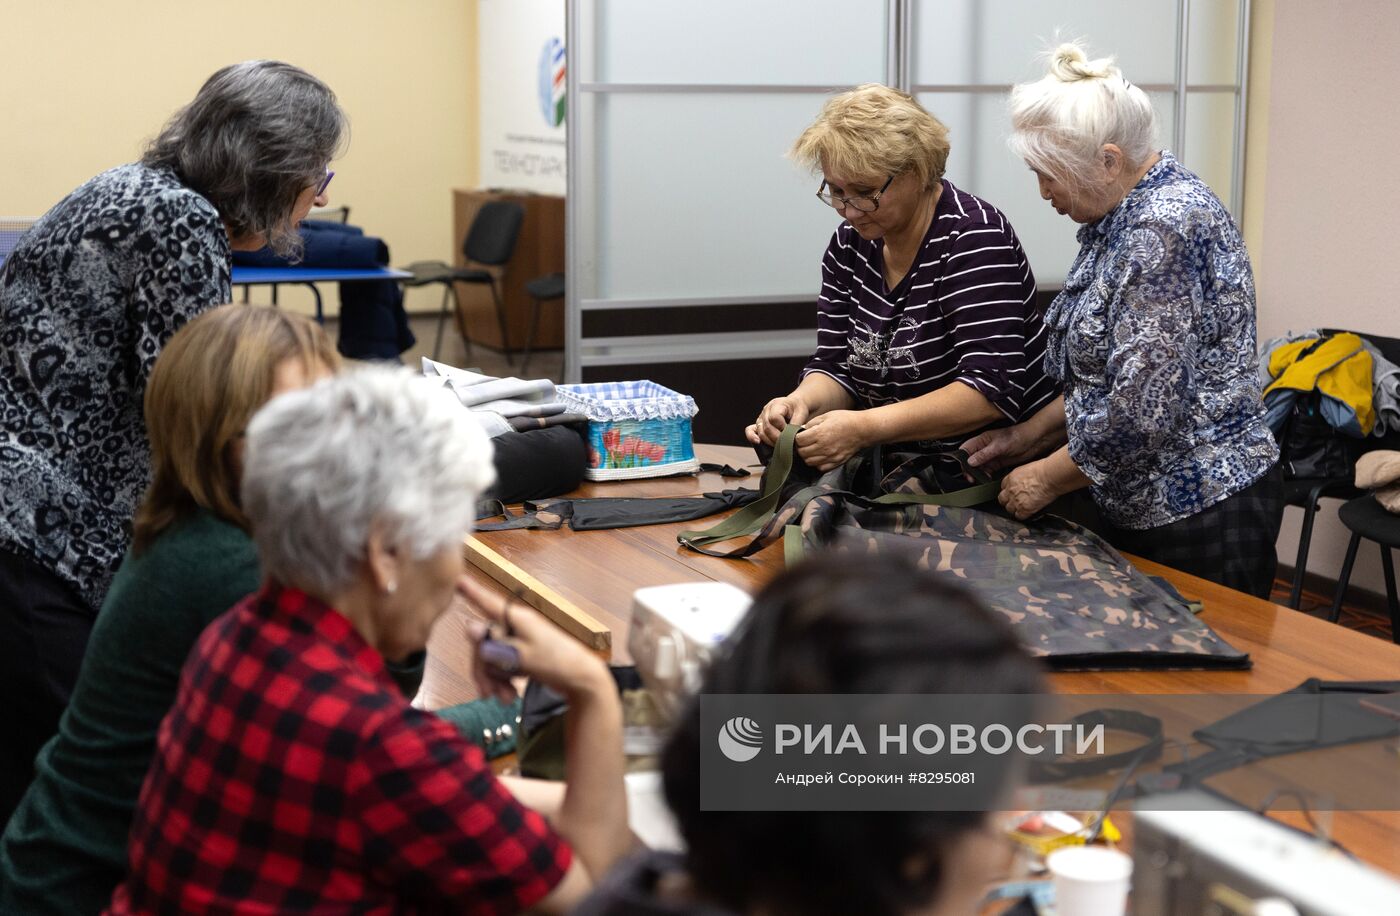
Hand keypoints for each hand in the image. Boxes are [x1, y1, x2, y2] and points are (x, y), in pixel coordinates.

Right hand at [458, 576, 609, 702]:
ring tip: (505, 699)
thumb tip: (468, 627)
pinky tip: (509, 696)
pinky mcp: (523, 656)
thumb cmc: (555, 663)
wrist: (582, 682)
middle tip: (487, 693)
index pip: (488, 603)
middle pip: (485, 642)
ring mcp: (519, 642)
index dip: (471, 592)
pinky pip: (503, 666)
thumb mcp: (522, 656)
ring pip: (492, 658)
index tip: (457, 578)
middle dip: (484, 669)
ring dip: (494, 680)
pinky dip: (502, 682)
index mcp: (517, 619)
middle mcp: (516, 627)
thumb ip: (495, 644)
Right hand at [745, 396, 809, 445]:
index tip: (790, 433)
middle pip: (767, 427)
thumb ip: (796, 424)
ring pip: (761, 432)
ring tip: (780, 445)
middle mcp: (766, 410)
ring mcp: (761, 417)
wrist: (794, 405)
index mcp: (776, 404)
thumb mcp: (801, 413)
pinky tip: (757, 442)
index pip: (774, 418)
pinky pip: (750, 430)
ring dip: (770, 441)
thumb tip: (791, 438)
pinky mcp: (759, 424)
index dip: (782, 428)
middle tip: (787, 443)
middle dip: (777, 438)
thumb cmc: (797, 408)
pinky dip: (752, 437)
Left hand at [794, 410, 868, 471]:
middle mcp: (823, 447)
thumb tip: (801, 430)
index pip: (798, 441)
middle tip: (804, 443)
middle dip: (800, 447)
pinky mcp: (836, 462)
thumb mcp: (826, 415)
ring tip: (811, 449)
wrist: (862, 429)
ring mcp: (830, 456)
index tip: (800, 436)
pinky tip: (820, 455)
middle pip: (802, 453)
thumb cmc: (845, 420)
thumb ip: (812, 423)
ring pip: (809, 462)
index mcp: (819, 434)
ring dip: (807, 456)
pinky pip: (820, 468)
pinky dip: (817, 463)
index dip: (796, 438)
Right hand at [961, 423, 1034, 471]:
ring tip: (980, 479)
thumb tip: (970, 462)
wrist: (1033, 441)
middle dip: (969, 469)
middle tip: (971, 478)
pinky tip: (987, 478)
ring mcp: (990, 456)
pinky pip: (987, 470)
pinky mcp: (997, 463)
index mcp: (981, 440)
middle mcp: (983, 448)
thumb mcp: (999, 446)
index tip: (965, 469)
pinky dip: (985, 475)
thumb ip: (984, 454)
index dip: (962, 459)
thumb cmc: (1017, 437)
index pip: (965, 449)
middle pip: (970, 460)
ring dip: (977, 474)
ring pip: (978, 466)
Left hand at [998, 460, 1058, 519]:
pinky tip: (1028, 512)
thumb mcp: (1027, 468)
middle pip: (1002, 499)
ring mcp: (1016, 500)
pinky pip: (1019, 516)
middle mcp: (1010, 490)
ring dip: (1015, 509)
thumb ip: (1021, 477)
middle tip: (1015, 501)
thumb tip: (1025, 481)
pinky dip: (1023, 515)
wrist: (1050, 476)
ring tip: (1023, 507)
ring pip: (1009, 509)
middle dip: (1008, 501)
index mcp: (1011, 478)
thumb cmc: (1044, 470)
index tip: (1013, 492)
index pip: (1003, 487)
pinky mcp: (1024, 509)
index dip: (1009, 490)